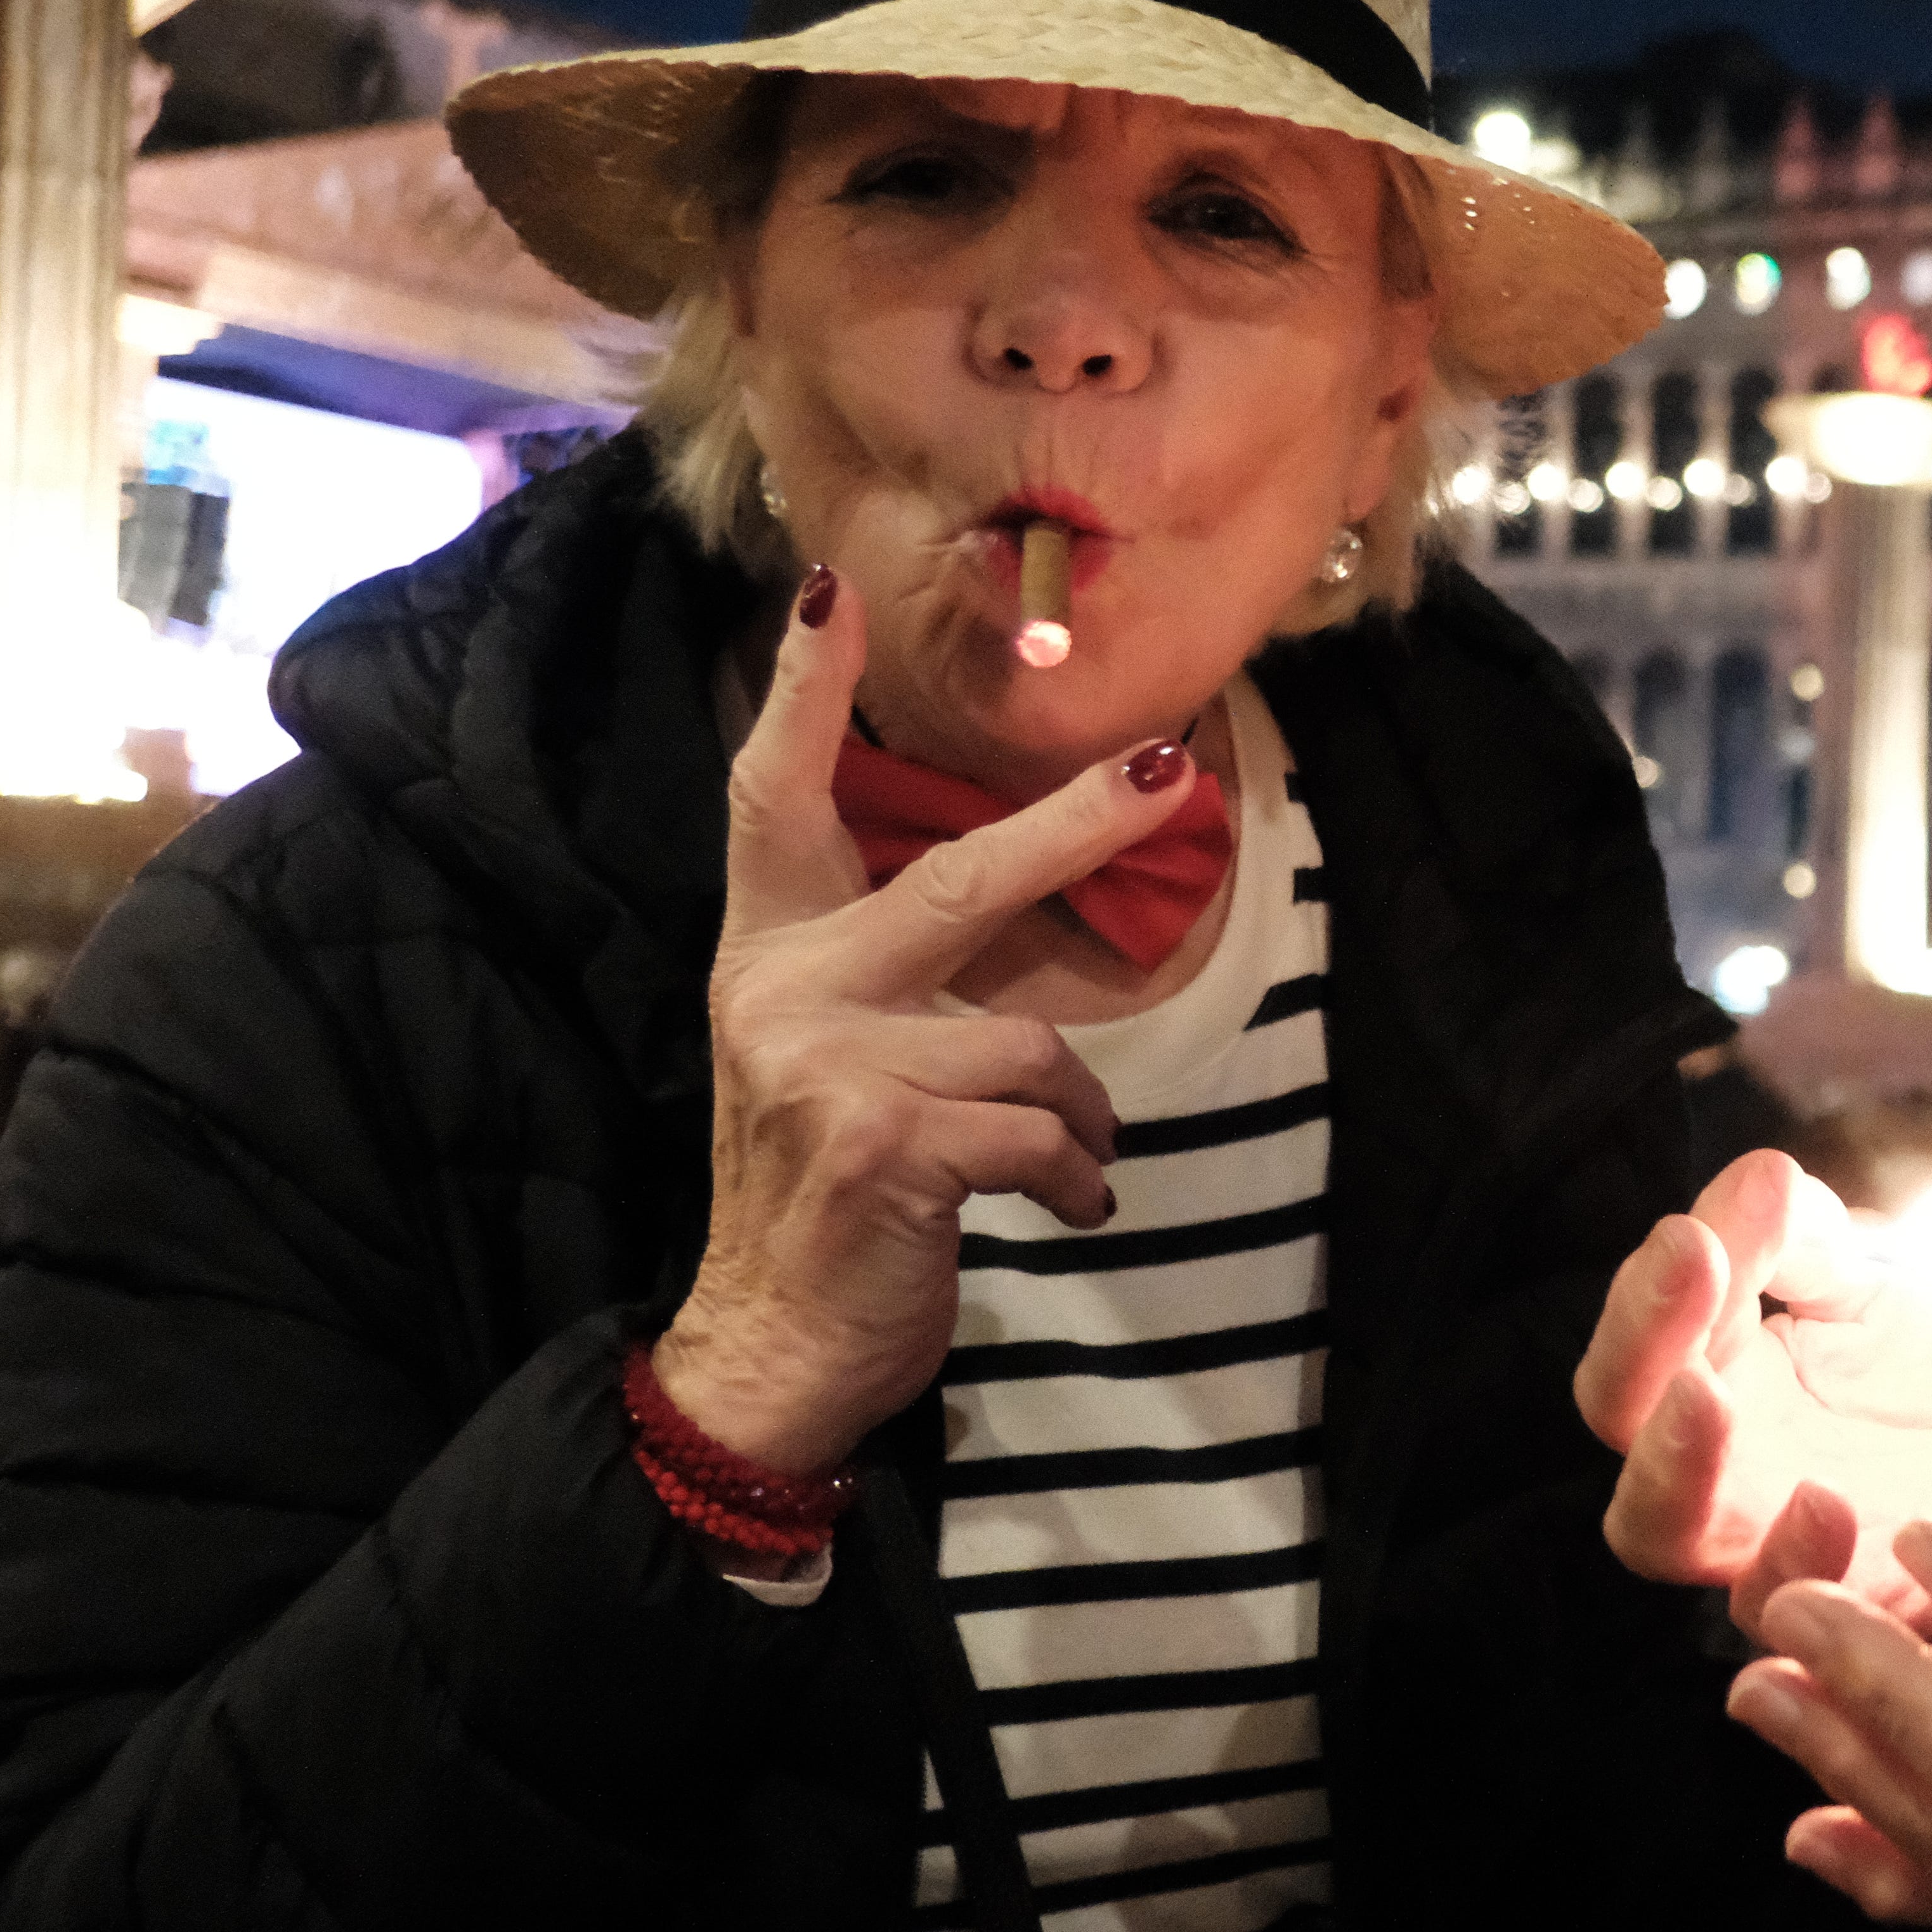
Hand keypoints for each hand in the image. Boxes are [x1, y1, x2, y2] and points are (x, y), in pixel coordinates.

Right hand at [655, 568, 1173, 1476]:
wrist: (773, 1340)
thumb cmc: (830, 1190)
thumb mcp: (834, 1059)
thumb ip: (899, 974)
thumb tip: (1027, 884)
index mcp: (765, 953)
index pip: (771, 799)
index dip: (797, 695)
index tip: (828, 591)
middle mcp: (784, 991)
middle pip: (963, 883)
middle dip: (1078, 827)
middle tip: (1166, 773)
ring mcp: (829, 1067)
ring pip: (1030, 1045)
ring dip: (1078, 1115)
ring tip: (1066, 1159)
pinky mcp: (882, 1144)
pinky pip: (1040, 1134)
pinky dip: (1076, 1175)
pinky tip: (1065, 1205)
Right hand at [1576, 1149, 1931, 1623]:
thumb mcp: (1887, 1279)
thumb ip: (1812, 1240)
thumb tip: (1760, 1179)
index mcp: (1713, 1367)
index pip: (1639, 1335)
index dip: (1651, 1288)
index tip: (1694, 1232)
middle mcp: (1712, 1458)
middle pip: (1620, 1422)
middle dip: (1638, 1350)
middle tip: (1688, 1273)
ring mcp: (1758, 1539)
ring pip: (1658, 1530)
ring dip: (1671, 1463)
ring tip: (1709, 1395)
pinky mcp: (1832, 1604)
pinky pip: (1776, 1605)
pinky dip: (1788, 1558)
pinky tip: (1825, 1502)